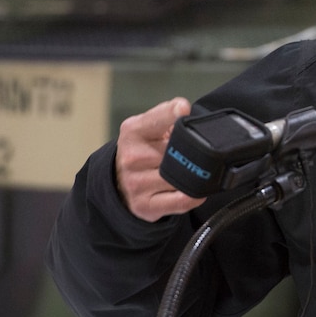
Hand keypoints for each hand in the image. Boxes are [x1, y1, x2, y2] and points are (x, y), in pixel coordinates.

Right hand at [115, 97, 204, 222]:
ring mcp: (137, 184)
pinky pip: (183, 200)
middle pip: (179, 150)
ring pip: (182, 176)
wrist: (119, 184)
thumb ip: (167, 115)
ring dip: (192, 174)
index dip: (174, 113)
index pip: (159, 119)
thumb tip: (185, 111)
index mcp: (134, 132)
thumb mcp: (147, 126)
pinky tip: (193, 189)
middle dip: (189, 151)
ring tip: (188, 170)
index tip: (184, 110)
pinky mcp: (146, 206)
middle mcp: (132, 158)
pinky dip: (195, 195)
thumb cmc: (142, 151)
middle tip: (189, 152)